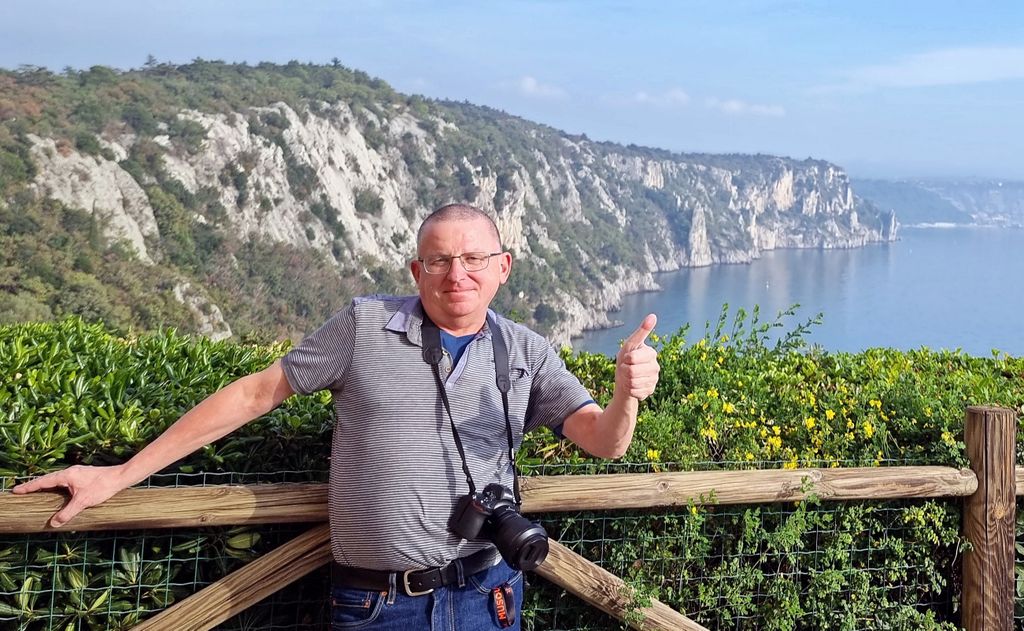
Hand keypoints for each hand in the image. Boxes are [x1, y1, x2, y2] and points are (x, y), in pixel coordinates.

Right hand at [12, 465, 126, 527]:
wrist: (121, 477)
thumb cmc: (103, 486)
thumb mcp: (83, 501)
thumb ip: (67, 513)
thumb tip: (54, 523)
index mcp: (67, 475)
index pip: (43, 481)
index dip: (29, 487)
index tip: (16, 490)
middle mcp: (70, 472)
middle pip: (47, 479)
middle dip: (34, 486)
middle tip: (21, 492)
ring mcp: (77, 473)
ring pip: (56, 480)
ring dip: (45, 486)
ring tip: (35, 493)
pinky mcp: (83, 477)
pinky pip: (64, 481)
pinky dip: (56, 487)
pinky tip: (57, 493)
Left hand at [615, 313, 659, 400]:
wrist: (624, 380)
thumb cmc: (626, 360)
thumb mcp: (630, 345)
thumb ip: (641, 332)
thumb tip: (653, 315)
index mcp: (651, 353)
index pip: (633, 358)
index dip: (625, 359)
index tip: (626, 359)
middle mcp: (656, 367)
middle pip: (632, 371)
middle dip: (624, 371)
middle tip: (625, 369)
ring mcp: (654, 380)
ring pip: (634, 382)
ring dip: (626, 380)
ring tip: (628, 377)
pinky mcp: (650, 391)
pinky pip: (635, 392)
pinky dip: (629, 389)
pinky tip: (631, 386)